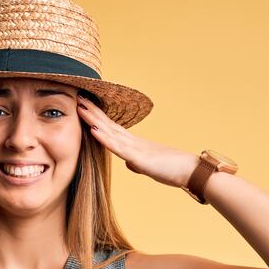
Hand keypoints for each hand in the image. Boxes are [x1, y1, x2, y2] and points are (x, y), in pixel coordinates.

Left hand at [76, 93, 198, 189]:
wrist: (191, 171)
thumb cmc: (173, 170)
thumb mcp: (149, 167)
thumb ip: (138, 164)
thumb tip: (129, 164)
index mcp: (135, 144)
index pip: (112, 128)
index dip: (98, 117)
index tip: (84, 107)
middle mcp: (134, 142)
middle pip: (108, 124)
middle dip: (92, 112)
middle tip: (77, 97)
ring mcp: (135, 148)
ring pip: (110, 131)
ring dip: (93, 119)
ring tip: (79, 106)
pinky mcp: (139, 158)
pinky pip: (118, 147)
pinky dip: (104, 138)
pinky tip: (93, 129)